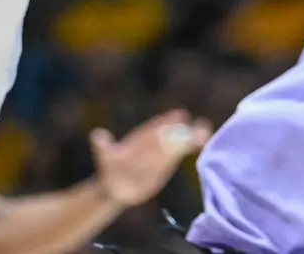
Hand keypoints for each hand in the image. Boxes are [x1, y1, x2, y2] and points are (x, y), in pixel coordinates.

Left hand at [89, 110, 212, 207]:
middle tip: (202, 126)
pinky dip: (190, 146)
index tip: (180, 116)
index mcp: (141, 138)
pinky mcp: (166, 163)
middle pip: (172, 134)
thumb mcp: (105, 158)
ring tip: (206, 132)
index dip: (167, 122)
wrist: (114, 186)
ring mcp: (161, 152)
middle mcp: (153, 142)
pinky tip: (202, 142)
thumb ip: (103, 148)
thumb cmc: (109, 170)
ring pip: (179, 142)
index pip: (156, 128)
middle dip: (185, 130)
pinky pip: (179, 153)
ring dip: (192, 137)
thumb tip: (96, 136)